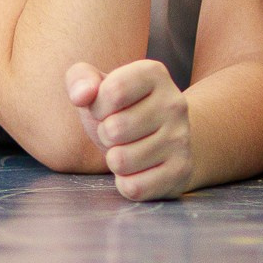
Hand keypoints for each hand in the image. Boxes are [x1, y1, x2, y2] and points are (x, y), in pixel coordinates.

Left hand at [67, 59, 193, 200]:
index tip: (105, 108)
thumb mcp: (97, 87)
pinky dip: (125, 183)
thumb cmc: (121, 109)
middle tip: (117, 132)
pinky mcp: (181, 171)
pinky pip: (134, 188)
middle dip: (105, 135)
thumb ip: (80, 79)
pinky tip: (137, 170)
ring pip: (121, 161)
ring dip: (114, 160)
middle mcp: (175, 103)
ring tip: (128, 148)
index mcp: (154, 74)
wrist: (162, 138)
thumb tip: (80, 95)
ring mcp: (181, 139)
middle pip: (114, 129)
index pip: (112, 91)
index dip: (98, 106)